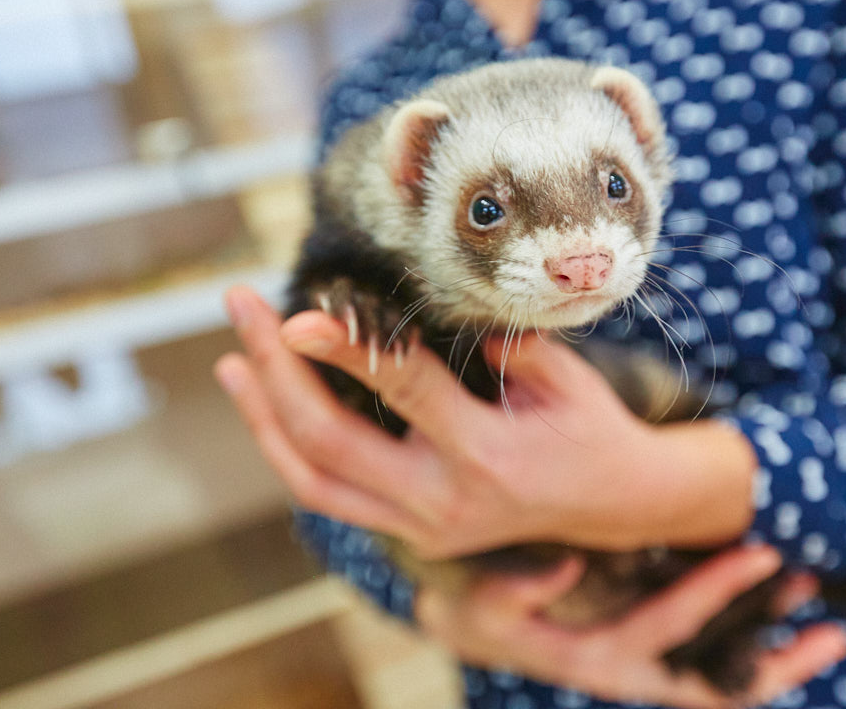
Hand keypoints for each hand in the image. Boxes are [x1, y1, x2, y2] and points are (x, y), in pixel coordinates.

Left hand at [214, 286, 754, 558]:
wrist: (614, 504)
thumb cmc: (591, 426)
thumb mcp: (564, 375)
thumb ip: (499, 345)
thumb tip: (425, 313)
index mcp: (487, 455)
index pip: (402, 391)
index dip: (344, 349)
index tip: (294, 315)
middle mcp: (443, 500)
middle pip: (330, 442)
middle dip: (274, 374)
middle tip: (242, 310)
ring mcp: (422, 527)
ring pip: (314, 482)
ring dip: (263, 420)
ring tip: (232, 365)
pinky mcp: (411, 535)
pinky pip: (332, 496)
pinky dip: (292, 451)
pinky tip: (270, 408)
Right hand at [417, 545, 845, 707]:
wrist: (471, 625)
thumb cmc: (475, 611)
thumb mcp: (479, 605)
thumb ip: (516, 591)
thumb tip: (571, 565)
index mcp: (594, 659)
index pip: (668, 626)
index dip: (717, 591)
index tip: (761, 553)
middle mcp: (629, 677)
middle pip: (715, 680)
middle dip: (772, 643)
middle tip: (814, 588)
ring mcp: (642, 676)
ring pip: (721, 688)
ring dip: (775, 663)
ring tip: (829, 633)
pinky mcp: (645, 665)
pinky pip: (706, 677)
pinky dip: (749, 664)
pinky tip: (781, 638)